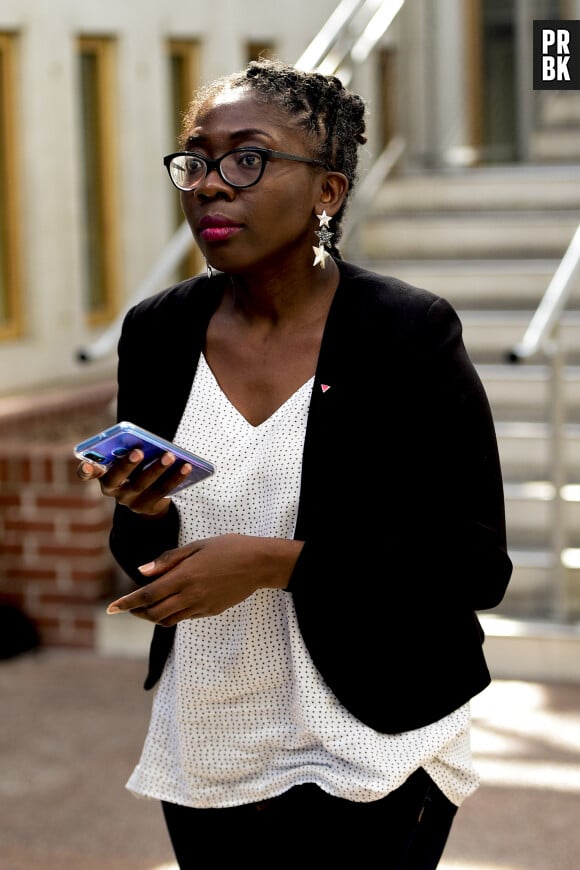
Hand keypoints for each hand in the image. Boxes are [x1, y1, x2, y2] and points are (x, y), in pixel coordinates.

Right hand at [76, 449, 192, 515]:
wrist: (149, 497)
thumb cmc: (137, 469)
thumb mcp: (131, 461)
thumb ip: (131, 451)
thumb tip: (149, 442)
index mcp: (103, 474)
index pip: (88, 473)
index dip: (85, 469)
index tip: (86, 464)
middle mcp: (112, 490)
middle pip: (116, 478)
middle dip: (127, 465)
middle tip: (139, 451)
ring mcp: (129, 501)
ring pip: (142, 485)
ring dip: (157, 469)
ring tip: (170, 455)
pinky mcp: (147, 507)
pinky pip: (162, 492)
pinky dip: (175, 478)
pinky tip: (186, 467)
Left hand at [105, 534, 303, 624]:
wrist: (259, 563)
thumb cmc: (228, 547)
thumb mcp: (196, 546)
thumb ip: (168, 560)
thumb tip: (142, 572)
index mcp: (184, 577)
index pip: (148, 595)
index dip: (127, 603)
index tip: (111, 609)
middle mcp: (190, 596)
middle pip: (155, 614)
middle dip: (137, 613)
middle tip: (129, 607)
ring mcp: (202, 606)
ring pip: (169, 620)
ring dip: (154, 616)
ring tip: (147, 606)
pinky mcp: (211, 611)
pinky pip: (185, 617)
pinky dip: (172, 613)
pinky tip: (173, 602)